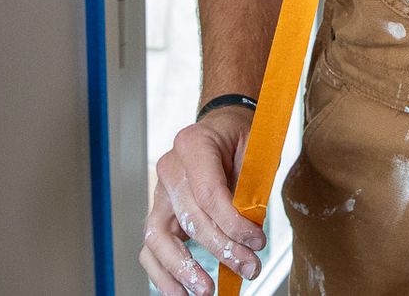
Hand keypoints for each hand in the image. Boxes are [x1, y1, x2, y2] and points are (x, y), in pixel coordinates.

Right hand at [139, 106, 264, 295]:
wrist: (223, 130)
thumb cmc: (241, 139)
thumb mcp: (255, 150)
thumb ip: (251, 187)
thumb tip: (251, 232)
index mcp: (193, 144)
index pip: (208, 193)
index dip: (232, 223)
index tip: (257, 242)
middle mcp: (170, 167)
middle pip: (189, 218)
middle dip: (220, 249)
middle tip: (249, 268)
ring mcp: (160, 192)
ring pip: (158, 237)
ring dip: (182, 269)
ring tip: (205, 291)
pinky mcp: (158, 213)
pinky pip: (151, 248)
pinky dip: (163, 274)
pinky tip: (180, 293)